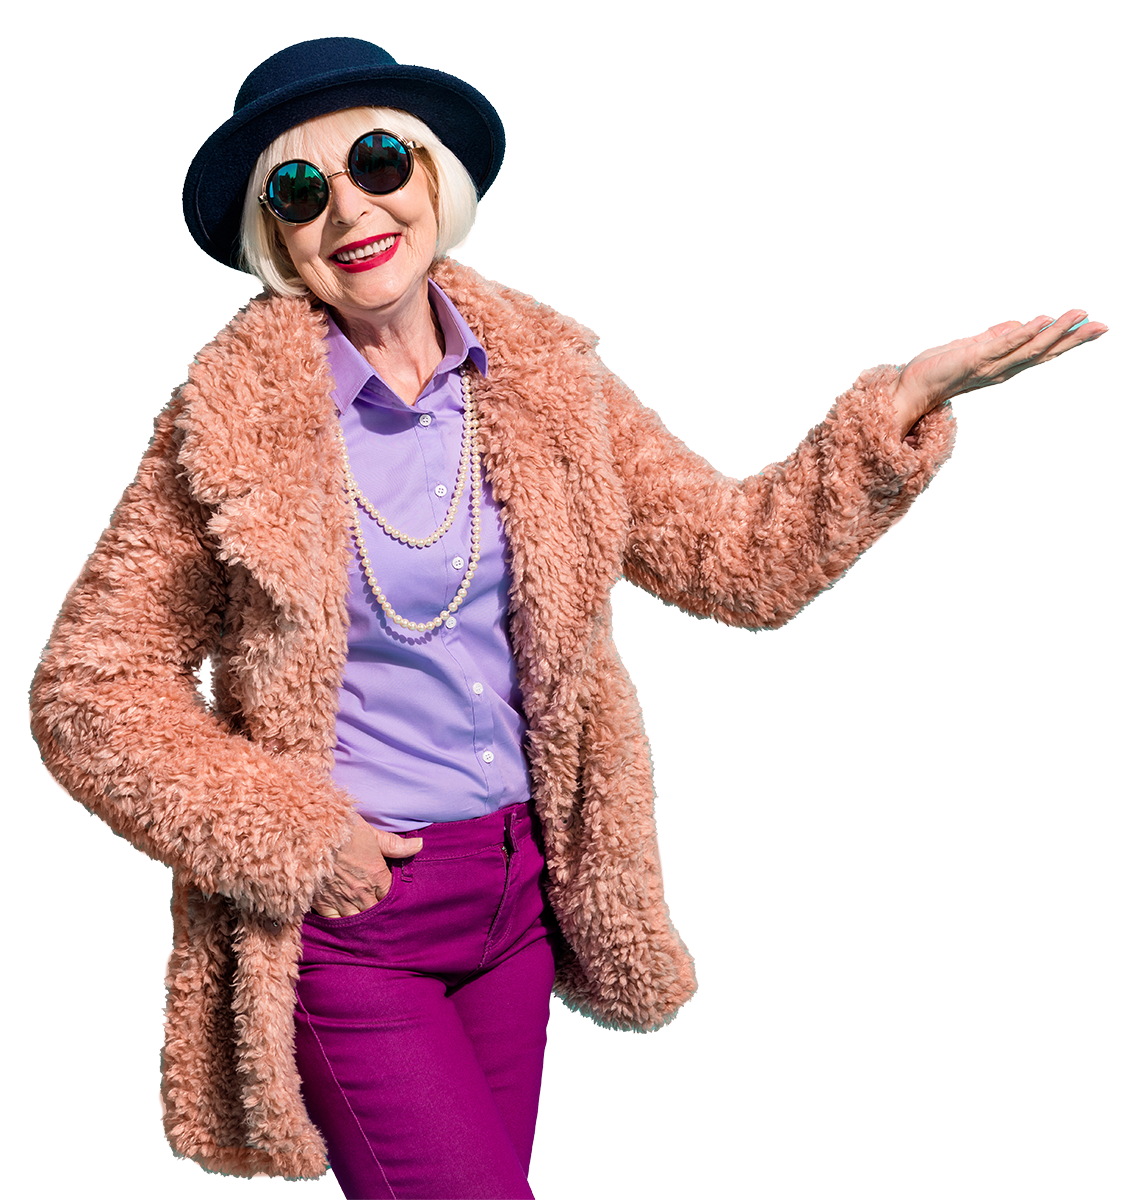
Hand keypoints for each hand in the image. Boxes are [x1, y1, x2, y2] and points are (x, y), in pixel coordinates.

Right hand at [311, 814, 422, 917]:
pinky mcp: (322, 903)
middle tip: (385, 922)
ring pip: (358, 922)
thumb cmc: (341, 829)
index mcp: (376, 875)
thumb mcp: (371, 833)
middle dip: (381, 917)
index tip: (397, 904)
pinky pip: (335, 923)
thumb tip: (420, 845)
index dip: (396, 901)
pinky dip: (341, 926)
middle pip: (377, 914)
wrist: (308, 833)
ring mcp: (341, 900)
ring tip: (368, 929)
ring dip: (363, 924)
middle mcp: (361, 892)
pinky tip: (345, 928)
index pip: (392, 898)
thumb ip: (394, 845)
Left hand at [888, 308, 1108, 436]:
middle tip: (1103, 325)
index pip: (1042, 351)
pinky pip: (1003, 345)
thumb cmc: (940, 368)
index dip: (1068, 339)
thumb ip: (997, 337)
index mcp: (1005, 364)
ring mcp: (990, 365)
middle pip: (1045, 352)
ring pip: (1030, 348)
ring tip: (1077, 315)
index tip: (1094, 325)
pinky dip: (1022, 334)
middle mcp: (1002, 369)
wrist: (911, 387)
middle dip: (1074, 339)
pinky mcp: (974, 359)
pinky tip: (1040, 321)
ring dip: (1055, 331)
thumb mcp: (974, 347)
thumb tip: (1021, 325)